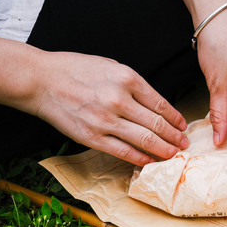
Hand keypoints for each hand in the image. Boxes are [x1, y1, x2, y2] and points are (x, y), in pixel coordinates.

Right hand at [32, 52, 188, 165]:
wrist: (41, 80)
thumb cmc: (76, 70)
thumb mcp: (112, 66)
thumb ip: (134, 84)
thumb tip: (155, 105)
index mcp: (127, 79)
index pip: (161, 104)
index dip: (176, 118)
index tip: (182, 126)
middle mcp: (120, 100)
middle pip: (157, 124)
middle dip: (175, 137)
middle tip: (184, 144)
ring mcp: (106, 120)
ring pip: (144, 140)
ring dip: (164, 149)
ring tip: (174, 154)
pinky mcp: (92, 136)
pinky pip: (123, 151)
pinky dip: (140, 158)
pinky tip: (150, 160)